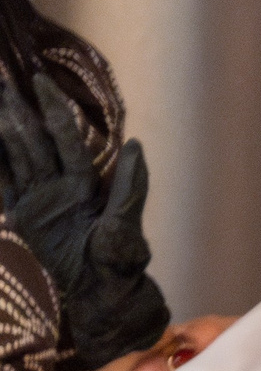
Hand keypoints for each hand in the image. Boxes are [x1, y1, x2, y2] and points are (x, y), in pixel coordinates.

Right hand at [0, 74, 167, 364]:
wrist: (101, 291)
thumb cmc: (121, 259)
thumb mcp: (126, 222)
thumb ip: (129, 185)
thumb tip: (136, 145)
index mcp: (85, 182)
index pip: (66, 137)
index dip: (54, 109)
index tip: (40, 81)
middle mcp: (60, 185)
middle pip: (35, 140)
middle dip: (19, 110)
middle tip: (1, 79)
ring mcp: (40, 199)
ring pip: (18, 154)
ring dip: (5, 128)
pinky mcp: (24, 216)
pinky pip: (6, 180)